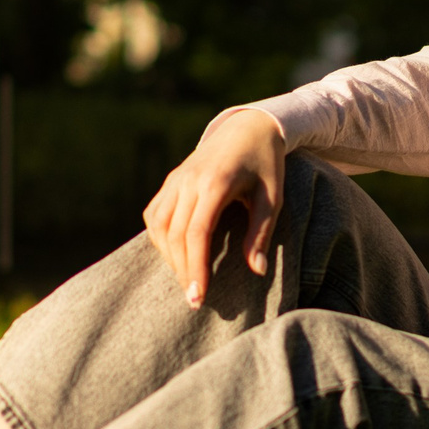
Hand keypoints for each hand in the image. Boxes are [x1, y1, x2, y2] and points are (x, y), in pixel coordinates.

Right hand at [144, 110, 286, 307]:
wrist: (247, 127)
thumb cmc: (265, 164)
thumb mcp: (273, 197)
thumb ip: (261, 232)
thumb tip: (257, 270)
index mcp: (216, 182)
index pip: (197, 232)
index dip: (196, 267)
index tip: (200, 296)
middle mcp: (188, 180)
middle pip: (175, 234)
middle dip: (182, 272)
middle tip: (195, 302)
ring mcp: (175, 179)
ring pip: (159, 226)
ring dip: (169, 258)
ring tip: (187, 283)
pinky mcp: (170, 181)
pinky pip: (155, 215)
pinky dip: (160, 239)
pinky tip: (175, 257)